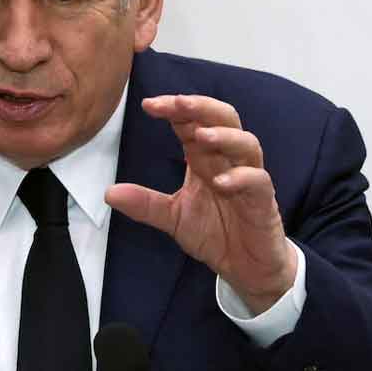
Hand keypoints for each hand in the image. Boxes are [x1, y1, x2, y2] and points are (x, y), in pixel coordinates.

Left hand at [105, 95, 295, 314]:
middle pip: (223, 119)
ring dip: (224, 136)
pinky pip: (258, 180)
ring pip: (246, 143)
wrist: (246, 268)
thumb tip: (109, 193)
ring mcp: (248, 178)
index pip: (191, 122)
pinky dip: (242, 177)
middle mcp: (227, 161)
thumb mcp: (172, 217)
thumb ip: (145, 203)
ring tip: (201, 135)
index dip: (174, 109)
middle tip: (178, 102)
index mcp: (204, 159)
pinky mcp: (263, 201)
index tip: (148, 104)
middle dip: (201, 107)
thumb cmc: (215, 233)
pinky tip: (221, 182)